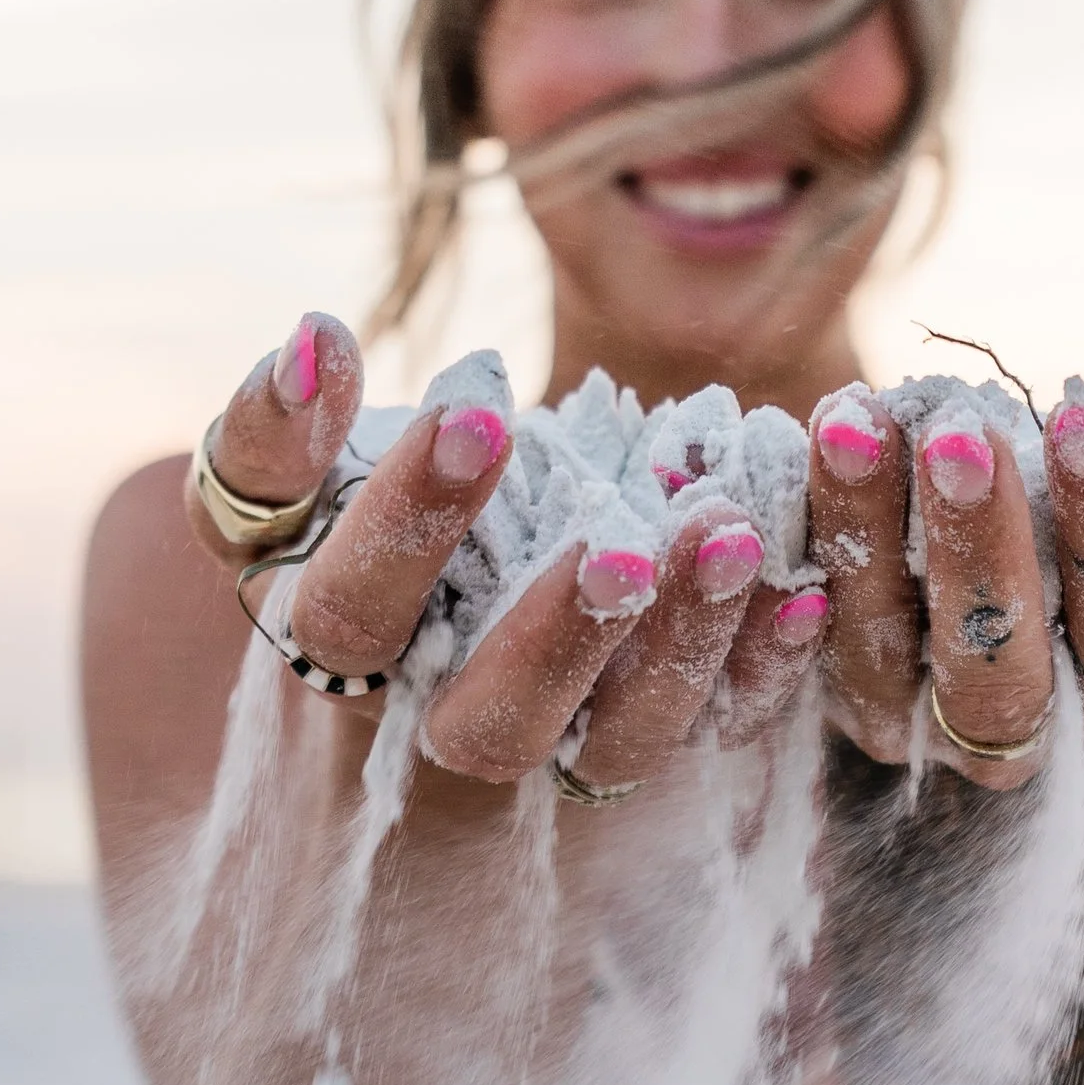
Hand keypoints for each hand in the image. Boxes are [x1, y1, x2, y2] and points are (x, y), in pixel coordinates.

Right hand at [196, 318, 828, 789]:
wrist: (444, 547)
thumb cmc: (349, 495)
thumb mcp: (293, 464)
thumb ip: (278, 424)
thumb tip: (312, 344)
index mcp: (344, 650)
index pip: (354, 615)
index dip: (407, 525)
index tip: (477, 416)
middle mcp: (449, 715)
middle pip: (493, 725)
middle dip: (557, 636)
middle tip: (619, 543)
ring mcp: (561, 734)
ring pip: (618, 740)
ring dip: (680, 643)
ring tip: (726, 535)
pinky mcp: (652, 723)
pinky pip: (717, 724)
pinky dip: (765, 666)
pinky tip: (805, 588)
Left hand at [810, 385, 1083, 785]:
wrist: (980, 526)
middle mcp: (1017, 737)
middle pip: (1001, 678)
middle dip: (980, 553)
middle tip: (961, 440)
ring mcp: (908, 723)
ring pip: (879, 653)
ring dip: (866, 531)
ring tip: (858, 425)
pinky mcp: (824, 686)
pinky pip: (795, 632)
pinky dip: (798, 544)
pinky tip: (808, 447)